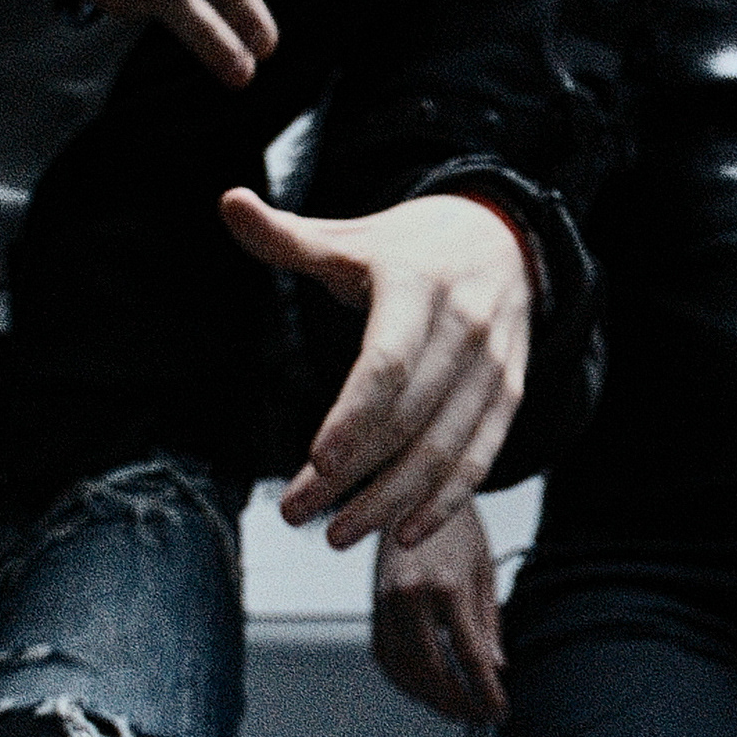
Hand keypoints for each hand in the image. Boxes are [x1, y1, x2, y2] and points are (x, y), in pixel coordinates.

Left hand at [225, 187, 534, 548]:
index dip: (354, 415)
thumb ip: (287, 236)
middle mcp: (464, 329)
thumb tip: (228, 202)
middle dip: (352, 475)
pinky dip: (445, 501)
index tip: (316, 459)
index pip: (388, 363)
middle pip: (407, 419)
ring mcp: (492, 367)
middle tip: (297, 513)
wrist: (505, 240)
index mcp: (419, 286)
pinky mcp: (508, 395)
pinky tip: (404, 533)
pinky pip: (479, 458)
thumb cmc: (408, 247)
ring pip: (443, 449)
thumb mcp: (351, 238)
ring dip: (391, 501)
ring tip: (338, 535)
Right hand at [373, 505, 507, 721]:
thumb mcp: (484, 571)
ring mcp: (385, 603)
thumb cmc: (455, 527)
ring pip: (405, 670)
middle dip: (459, 703)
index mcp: (446, 586)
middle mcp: (410, 597)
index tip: (499, 713)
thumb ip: (488, 625)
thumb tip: (495, 668)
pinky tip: (427, 689)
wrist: (412, 492)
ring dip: (431, 697)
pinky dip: (406, 679)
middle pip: (434, 672)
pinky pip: (387, 656)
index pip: (470, 658)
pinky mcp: (373, 606)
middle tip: (479, 717)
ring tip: (456, 709)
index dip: (487, 693)